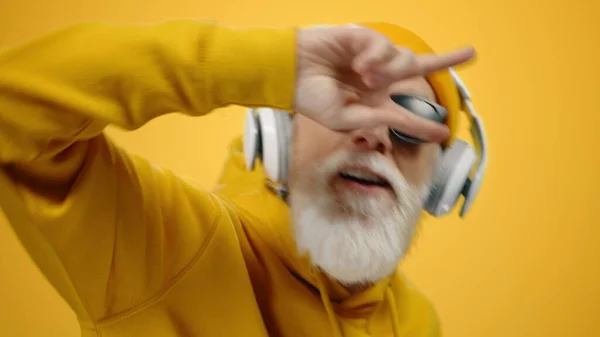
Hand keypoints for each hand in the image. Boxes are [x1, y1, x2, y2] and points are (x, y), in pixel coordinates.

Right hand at [294, 24, 475, 142]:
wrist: (288, 73)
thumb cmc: (311, 98)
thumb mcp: (345, 119)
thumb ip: (378, 119)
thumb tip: (408, 123)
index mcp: (372, 99)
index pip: (405, 108)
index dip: (424, 122)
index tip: (443, 134)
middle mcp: (377, 77)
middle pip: (419, 66)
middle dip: (445, 59)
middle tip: (470, 53)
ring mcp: (372, 56)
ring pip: (404, 59)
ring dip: (388, 69)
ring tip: (363, 74)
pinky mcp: (364, 38)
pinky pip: (385, 46)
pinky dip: (375, 57)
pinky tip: (358, 63)